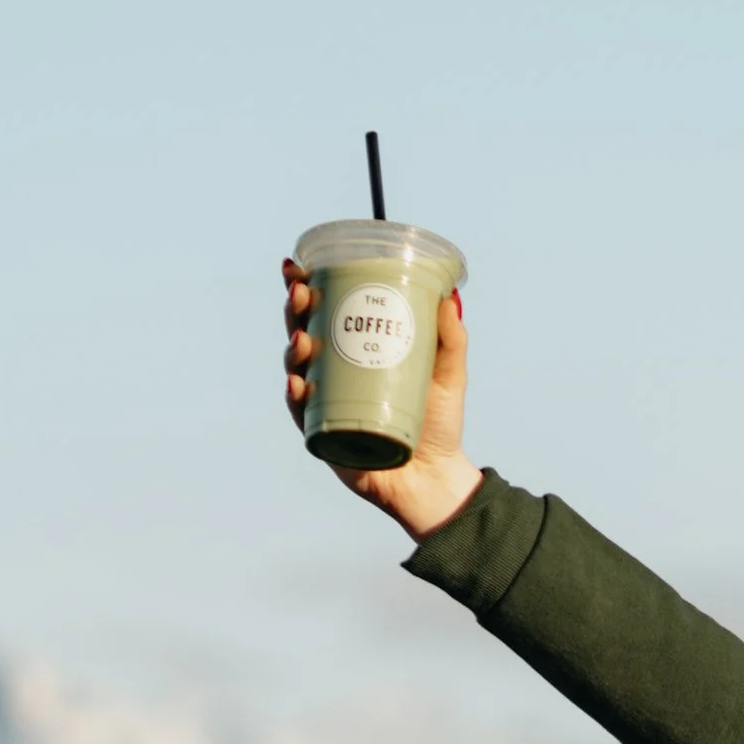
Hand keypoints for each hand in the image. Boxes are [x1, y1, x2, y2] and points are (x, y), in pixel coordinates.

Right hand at [281, 259, 481, 540]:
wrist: (436, 476)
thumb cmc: (438, 423)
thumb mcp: (448, 374)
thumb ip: (451, 338)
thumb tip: (450, 296)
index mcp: (354, 352)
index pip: (324, 312)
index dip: (305, 288)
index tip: (298, 267)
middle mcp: (333, 375)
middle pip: (302, 331)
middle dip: (295, 308)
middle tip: (301, 292)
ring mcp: (325, 405)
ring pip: (297, 368)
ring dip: (292, 348)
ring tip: (303, 337)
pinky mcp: (324, 436)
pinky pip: (302, 414)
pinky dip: (297, 396)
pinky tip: (298, 382)